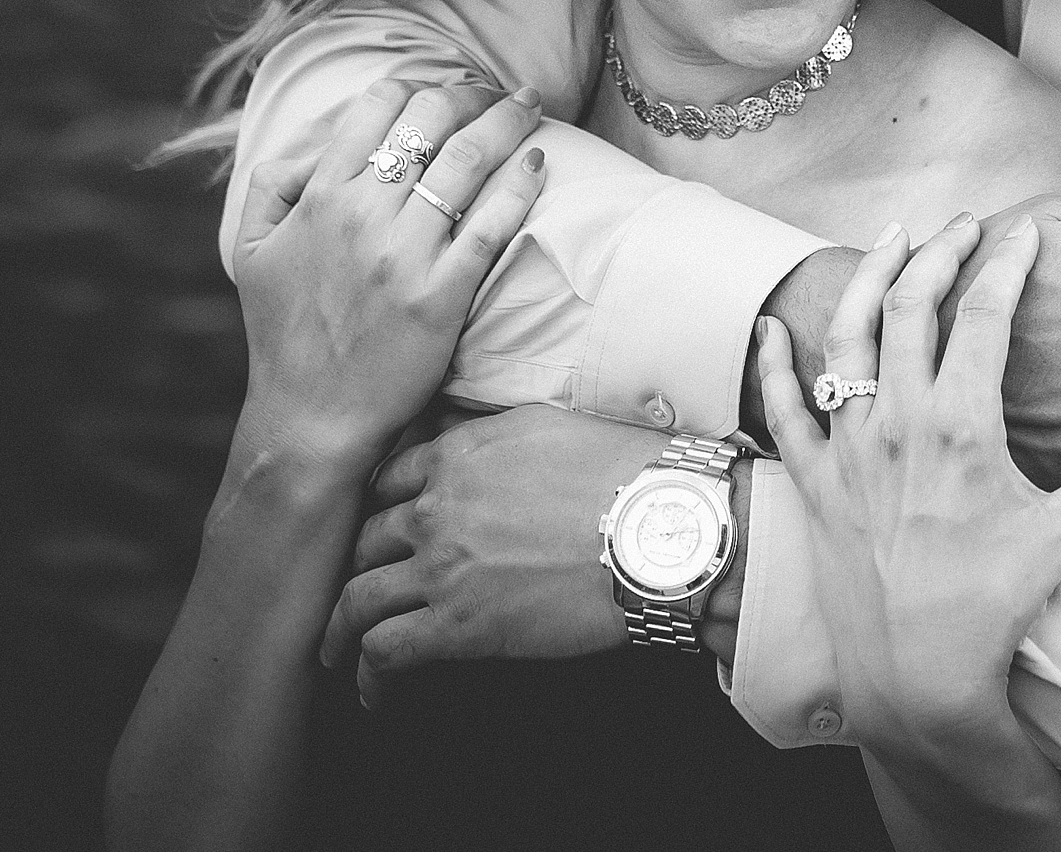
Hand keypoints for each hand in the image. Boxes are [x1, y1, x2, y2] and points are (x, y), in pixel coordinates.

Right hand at [232, 79, 546, 468]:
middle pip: (430, 121)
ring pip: (467, 161)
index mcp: (319, 197)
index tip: (444, 93)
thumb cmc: (285, 334)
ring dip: (506, 122)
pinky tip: (538, 162)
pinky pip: (491, 225)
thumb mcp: (252, 250)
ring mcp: (405, 254)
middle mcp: (363, 215)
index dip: (418, 88)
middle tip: (495, 94)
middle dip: (470, 94)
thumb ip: (273, 187)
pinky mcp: (443, 294)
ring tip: (529, 105)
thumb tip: (315, 148)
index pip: (378, 107)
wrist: (312, 415)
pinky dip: (519, 185)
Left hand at [320, 404, 671, 705]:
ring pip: (357, 599)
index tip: (375, 535)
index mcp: (459, 455)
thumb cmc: (629, 476)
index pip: (386, 481)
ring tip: (336, 651)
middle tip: (350, 592)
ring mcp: (442, 569)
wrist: (664, 530)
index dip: (374, 511)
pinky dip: (369, 677)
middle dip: (352, 569)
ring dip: (340, 630)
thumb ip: (496, 438)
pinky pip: (385, 653)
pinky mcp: (459, 627)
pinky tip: (373, 693)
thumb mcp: (552, 427)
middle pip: (363, 540)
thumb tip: (479, 448)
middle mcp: (437, 508)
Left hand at [759, 216, 1060, 740]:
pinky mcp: (816, 482)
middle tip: (964, 225)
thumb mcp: (1059, 538)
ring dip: (867, 280)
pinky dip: (774, 364)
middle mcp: (898, 422)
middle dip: (938, 252)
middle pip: (909, 304)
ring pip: (846, 338)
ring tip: (890, 243)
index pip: (985, 315)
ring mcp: (849, 449)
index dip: (1007, 264)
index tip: (1025, 232)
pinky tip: (773, 330)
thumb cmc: (988, 610)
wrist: (913, 677)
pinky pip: (782, 409)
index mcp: (961, 425)